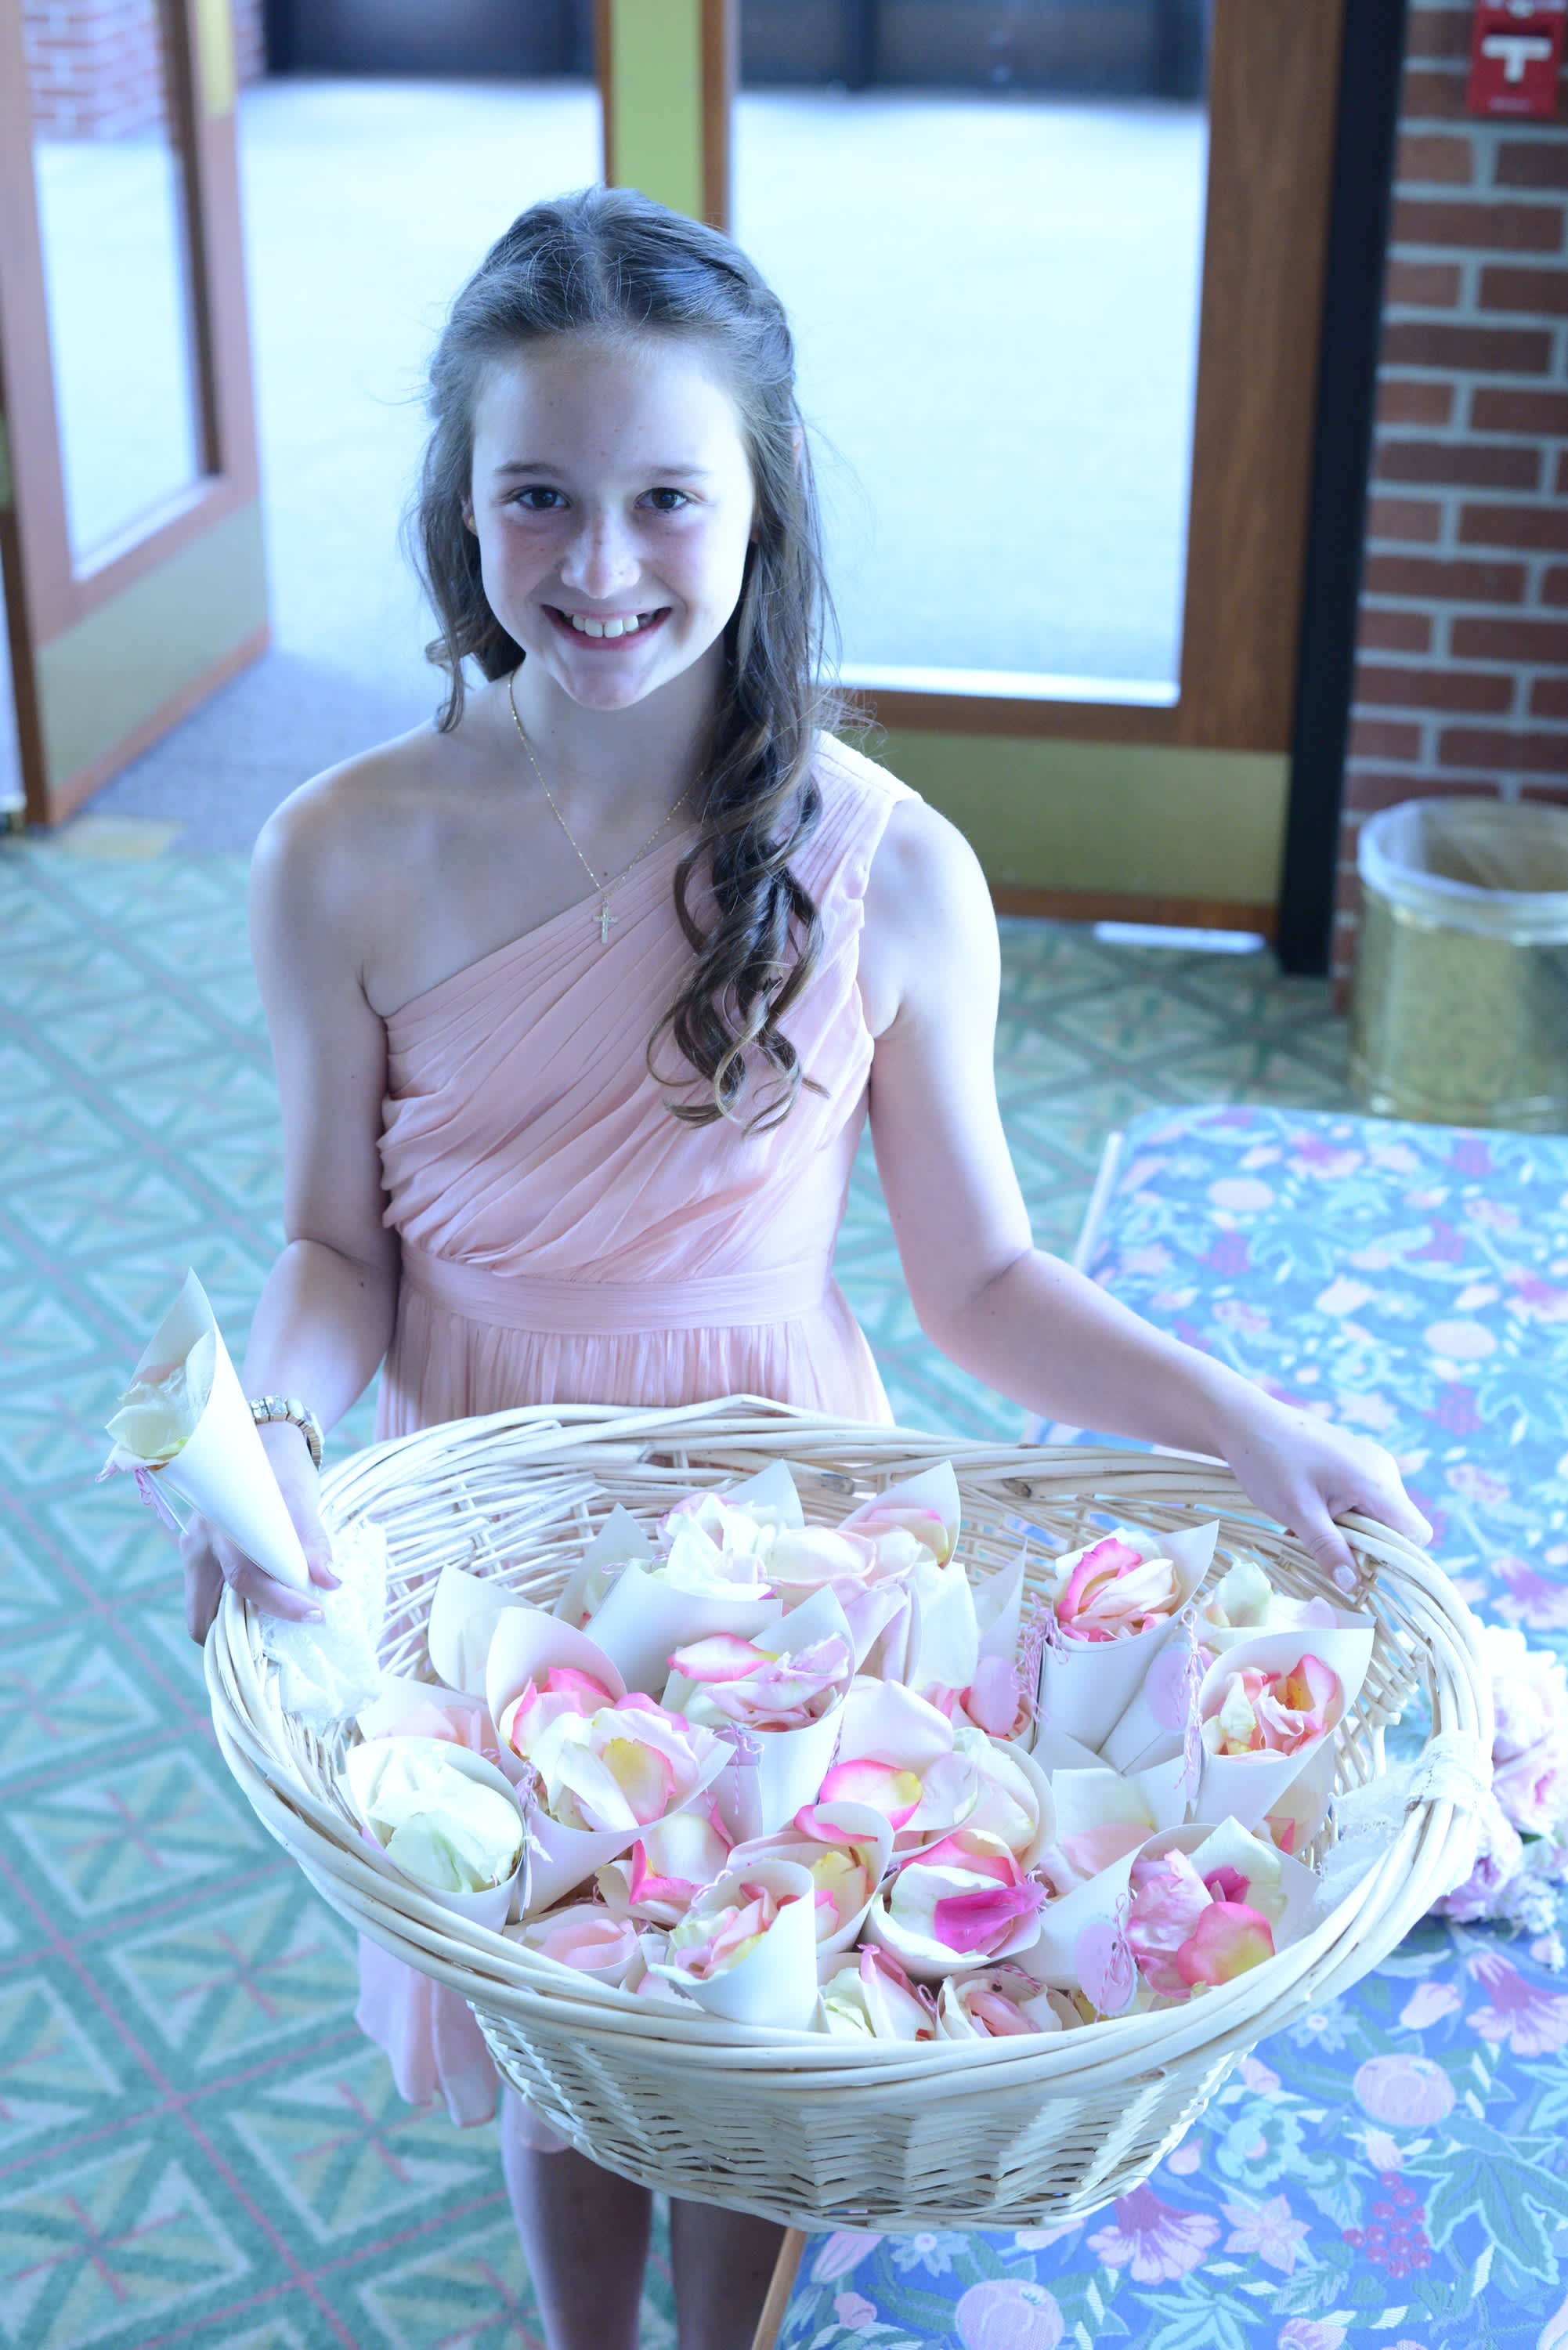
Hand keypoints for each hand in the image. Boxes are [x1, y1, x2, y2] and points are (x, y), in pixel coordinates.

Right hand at [183, 1419, 337, 1642]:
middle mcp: (199, 1542)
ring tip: (275, 1634)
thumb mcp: (300, 1495)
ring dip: (233, 1629)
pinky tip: (262, 1618)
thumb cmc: (282, 1468)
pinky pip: (208, 1600)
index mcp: (221, 1524)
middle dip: (242, 1635)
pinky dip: (231, 1615)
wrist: (264, 1442)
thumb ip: (312, 1538)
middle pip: (209, 1609)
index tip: (316, 1613)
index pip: (245, 1579)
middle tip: (290, 1638)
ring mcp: (194, 1553)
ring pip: (203, 1611)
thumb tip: (330, 1581)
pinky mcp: (199, 1561)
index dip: (279, 1604)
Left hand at [1212, 1391, 1431, 1581]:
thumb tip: (1352, 1586)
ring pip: (1374, 1514)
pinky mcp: (1354, 1461)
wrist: (1245, 1421)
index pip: (1416, 1532)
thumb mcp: (1297, 1512)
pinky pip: (1360, 1499)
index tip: (1359, 1565)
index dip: (1395, 1557)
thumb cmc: (1269, 1463)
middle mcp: (1382, 1470)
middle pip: (1394, 1526)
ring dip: (1345, 1531)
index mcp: (1377, 1481)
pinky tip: (1305, 1513)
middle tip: (1321, 1546)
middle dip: (1362, 1545)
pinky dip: (1339, 1514)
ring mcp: (1369, 1463)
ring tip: (1306, 1526)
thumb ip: (1328, 1548)